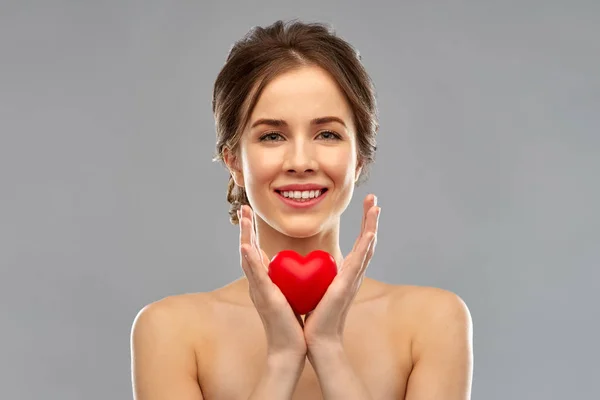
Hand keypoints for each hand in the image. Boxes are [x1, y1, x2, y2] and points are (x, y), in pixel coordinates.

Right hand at [238, 205, 307, 360]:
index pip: (255, 251)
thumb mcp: (289, 294)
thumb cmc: (291, 323)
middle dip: (244, 228)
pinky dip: (250, 260)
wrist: (289, 347)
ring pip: (248, 258)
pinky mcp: (264, 297)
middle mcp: (257, 283)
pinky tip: (246, 246)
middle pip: (246, 250)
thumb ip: (288, 280)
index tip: (250, 213)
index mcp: (263, 281)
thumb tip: (295, 266)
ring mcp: (258, 289)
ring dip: (244, 237)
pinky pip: (256, 276)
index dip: (251, 232)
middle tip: (242, 208)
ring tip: (242, 217)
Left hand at [303, 194, 380, 351]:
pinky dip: (366, 246)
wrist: (318, 339)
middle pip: (368, 241)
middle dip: (371, 219)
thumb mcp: (316, 287)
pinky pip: (359, 262)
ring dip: (371, 226)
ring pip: (367, 247)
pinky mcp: (347, 285)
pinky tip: (370, 232)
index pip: (359, 244)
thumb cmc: (315, 316)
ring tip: (375, 207)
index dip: (364, 225)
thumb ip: (317, 274)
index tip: (367, 206)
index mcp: (347, 273)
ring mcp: (353, 279)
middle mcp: (354, 274)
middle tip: (374, 199)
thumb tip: (309, 263)